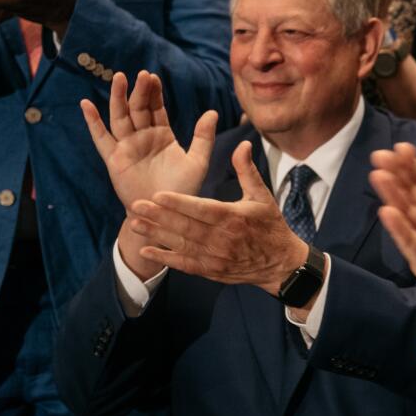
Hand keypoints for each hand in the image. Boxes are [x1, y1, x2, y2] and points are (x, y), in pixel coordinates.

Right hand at [81, 70, 217, 210]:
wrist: (165, 213)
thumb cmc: (183, 189)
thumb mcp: (198, 161)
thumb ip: (204, 137)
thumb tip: (213, 112)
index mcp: (162, 135)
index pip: (156, 108)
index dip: (154, 93)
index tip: (153, 76)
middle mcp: (143, 137)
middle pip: (138, 108)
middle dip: (139, 91)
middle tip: (141, 74)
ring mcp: (127, 146)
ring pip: (120, 117)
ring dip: (118, 98)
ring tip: (119, 78)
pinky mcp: (114, 159)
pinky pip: (101, 138)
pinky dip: (93, 122)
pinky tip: (85, 104)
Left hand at [129, 141, 309, 297]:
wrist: (281, 263)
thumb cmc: (270, 225)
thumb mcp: (262, 196)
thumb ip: (247, 170)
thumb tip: (242, 144)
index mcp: (234, 218)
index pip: (201, 209)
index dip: (178, 203)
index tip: (157, 195)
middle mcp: (222, 239)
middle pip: (185, 226)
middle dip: (159, 216)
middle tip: (136, 205)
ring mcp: (216, 257)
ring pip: (181, 244)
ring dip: (156, 234)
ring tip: (134, 224)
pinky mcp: (212, 271)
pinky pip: (184, 265)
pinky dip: (165, 259)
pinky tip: (146, 251)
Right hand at [370, 139, 415, 333]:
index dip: (412, 167)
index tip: (402, 146)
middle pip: (409, 196)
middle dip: (395, 176)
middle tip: (381, 154)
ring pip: (407, 217)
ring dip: (392, 196)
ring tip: (379, 175)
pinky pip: (412, 245)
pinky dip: (400, 229)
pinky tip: (386, 212)